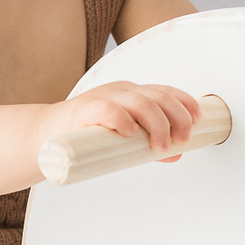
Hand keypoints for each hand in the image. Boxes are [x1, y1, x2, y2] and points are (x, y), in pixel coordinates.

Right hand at [38, 80, 202, 161]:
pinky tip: (131, 133)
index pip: (164, 91)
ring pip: (141, 102)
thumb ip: (147, 143)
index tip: (199, 119)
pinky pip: (109, 108)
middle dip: (177, 118)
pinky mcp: (85, 109)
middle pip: (159, 96)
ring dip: (157, 124)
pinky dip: (124, 120)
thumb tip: (174, 153)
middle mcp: (121, 91)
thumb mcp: (122, 138)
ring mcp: (103, 98)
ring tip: (160, 146)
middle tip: (181, 140)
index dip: (185, 102)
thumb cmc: (85, 136)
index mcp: (131, 94)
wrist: (45, 136)